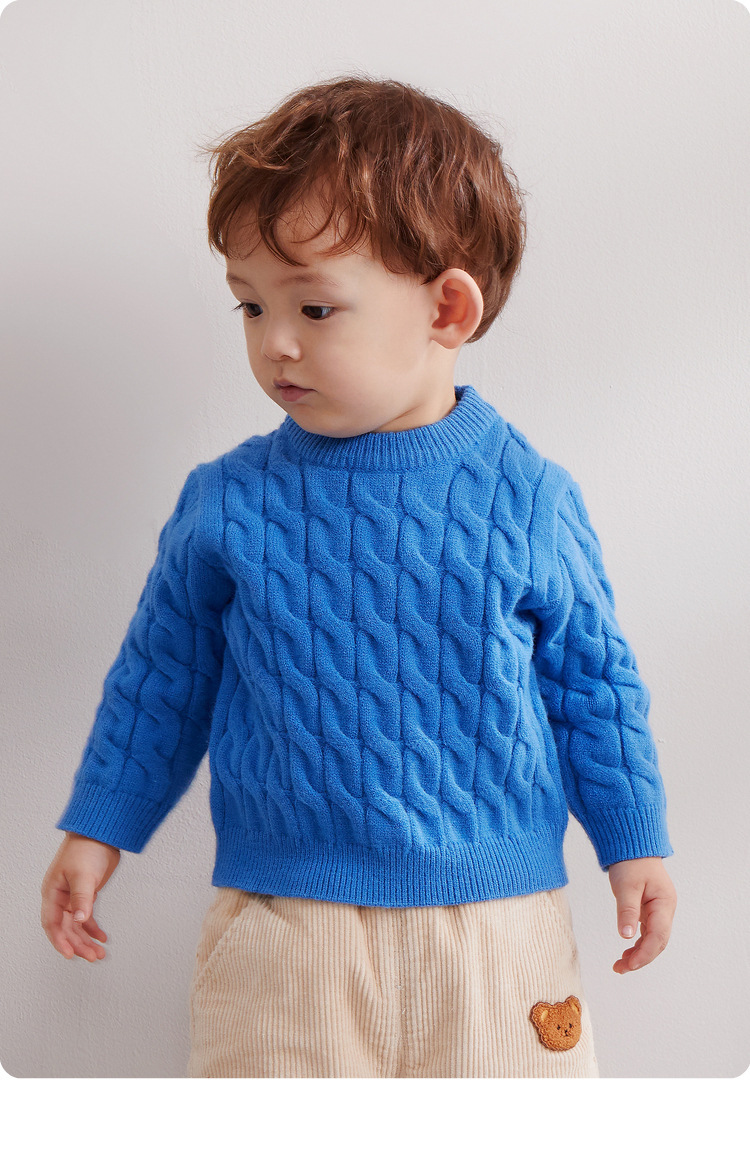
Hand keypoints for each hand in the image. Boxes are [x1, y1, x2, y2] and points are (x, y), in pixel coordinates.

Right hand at [41, 832, 120, 961]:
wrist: (101, 833)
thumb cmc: (86, 847)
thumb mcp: (83, 875)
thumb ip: (82, 898)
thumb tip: (81, 919)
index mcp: (52, 892)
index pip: (52, 923)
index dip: (60, 941)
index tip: (70, 954)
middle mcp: (60, 897)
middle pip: (66, 929)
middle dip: (78, 944)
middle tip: (92, 956)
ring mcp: (73, 897)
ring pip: (77, 926)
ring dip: (87, 940)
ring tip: (99, 953)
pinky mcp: (86, 895)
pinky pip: (87, 917)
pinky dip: (94, 929)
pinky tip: (102, 937)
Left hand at [608, 856, 676, 973]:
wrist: (632, 846)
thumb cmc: (631, 862)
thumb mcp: (626, 886)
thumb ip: (627, 910)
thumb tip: (626, 936)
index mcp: (664, 903)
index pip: (658, 936)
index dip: (645, 954)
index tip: (629, 964)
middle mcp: (665, 910)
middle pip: (658, 942)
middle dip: (641, 958)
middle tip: (620, 969)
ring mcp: (659, 910)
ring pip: (653, 939)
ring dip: (639, 954)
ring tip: (620, 965)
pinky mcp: (651, 910)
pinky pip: (647, 932)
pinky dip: (637, 943)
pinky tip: (626, 951)